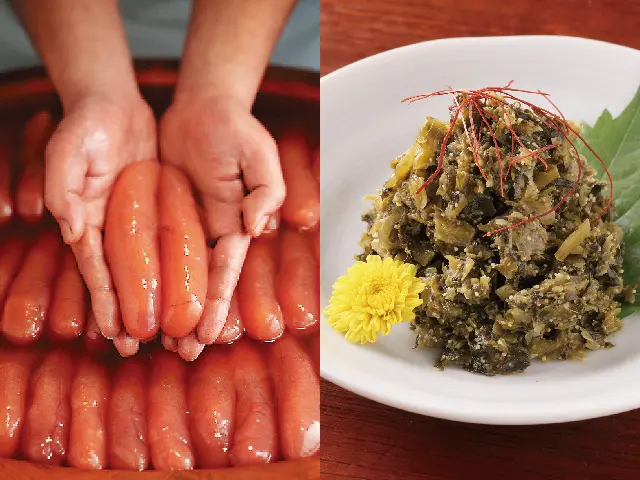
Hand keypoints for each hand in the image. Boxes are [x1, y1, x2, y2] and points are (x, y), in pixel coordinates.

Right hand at [45, 94, 156, 340]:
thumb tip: (73, 231)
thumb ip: (64, 188)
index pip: (97, 270)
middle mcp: (114, 228)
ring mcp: (137, 221)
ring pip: (150, 268)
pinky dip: (176, 269)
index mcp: (89, 220)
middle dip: (131, 314)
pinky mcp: (159, 208)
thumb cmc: (85, 125)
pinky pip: (171, 243)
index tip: (115, 335)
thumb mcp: (67, 151)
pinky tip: (188, 291)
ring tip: (169, 333)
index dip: (105, 302)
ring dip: (158, 299)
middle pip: (124, 279)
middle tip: (142, 351)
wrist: (113, 103)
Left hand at [160, 94, 285, 343]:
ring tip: (153, 340)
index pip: (225, 273)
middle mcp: (209, 232)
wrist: (204, 105)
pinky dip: (141, 271)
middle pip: (198, 282)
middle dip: (192, 318)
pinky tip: (130, 294)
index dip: (215, 304)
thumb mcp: (262, 157)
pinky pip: (147, 245)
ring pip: (171, 272)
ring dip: (164, 304)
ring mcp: (182, 223)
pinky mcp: (158, 209)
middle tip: (180, 354)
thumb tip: (256, 229)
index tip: (206, 337)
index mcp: (235, 225)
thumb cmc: (237, 129)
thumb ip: (266, 193)